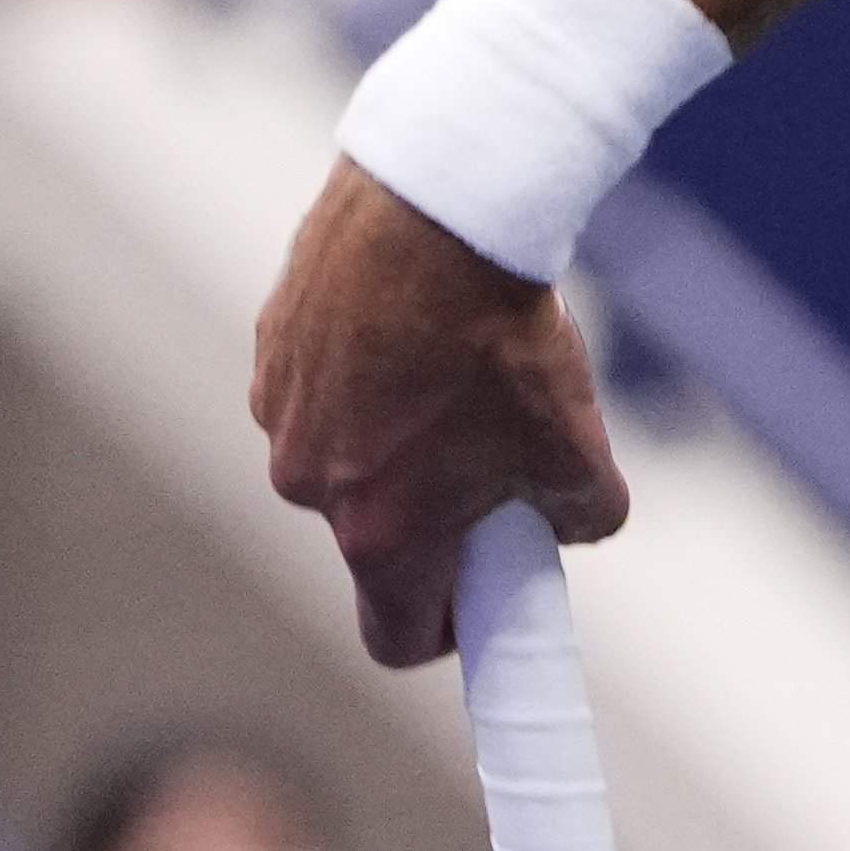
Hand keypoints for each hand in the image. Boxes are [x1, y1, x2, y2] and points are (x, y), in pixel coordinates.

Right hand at [249, 163, 631, 664]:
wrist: (436, 213)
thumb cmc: (503, 341)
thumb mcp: (579, 454)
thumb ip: (579, 522)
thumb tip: (564, 528)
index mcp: (379, 533)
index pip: (396, 637)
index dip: (448, 632)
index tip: (482, 602)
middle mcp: (308, 485)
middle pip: (376, 537)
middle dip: (434, 516)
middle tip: (495, 463)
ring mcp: (278, 413)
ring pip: (347, 458)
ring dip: (398, 441)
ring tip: (460, 376)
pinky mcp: (270, 348)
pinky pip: (326, 391)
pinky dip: (369, 380)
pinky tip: (416, 331)